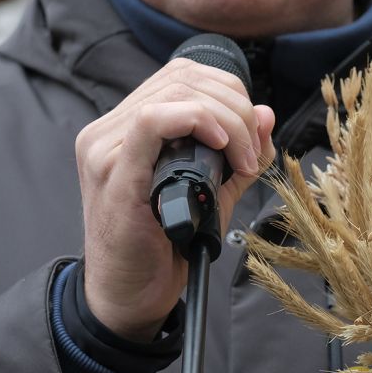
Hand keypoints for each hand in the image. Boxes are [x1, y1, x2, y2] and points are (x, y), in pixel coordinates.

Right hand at [74, 58, 275, 340]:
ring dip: (226, 121)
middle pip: (184, 80)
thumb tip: (265, 114)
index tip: (254, 134)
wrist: (130, 296)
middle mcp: (110, 130)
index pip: (183, 76)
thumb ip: (240, 156)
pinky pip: (151, 122)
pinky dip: (196, 122)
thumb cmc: (165, 247)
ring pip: (175, 94)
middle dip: (235, 108)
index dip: (229, 92)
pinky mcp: (113, 173)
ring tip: (242, 160)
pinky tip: (219, 147)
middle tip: (253, 151)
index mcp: (128, 128)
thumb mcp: (214, 194)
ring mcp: (105, 148)